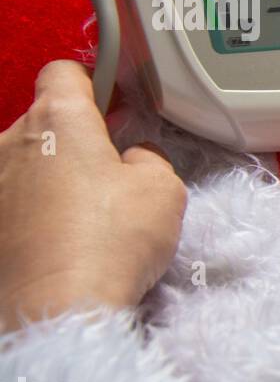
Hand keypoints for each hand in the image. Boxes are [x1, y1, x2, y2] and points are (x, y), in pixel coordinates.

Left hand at [0, 62, 186, 331]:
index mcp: (57, 121)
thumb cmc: (110, 241)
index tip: (114, 105)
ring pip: (27, 166)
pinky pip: (14, 205)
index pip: (66, 72)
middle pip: (45, 124)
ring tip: (89, 220)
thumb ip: (148, 158)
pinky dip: (36, 216)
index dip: (95, 84)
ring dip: (54, 181)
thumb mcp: (164, 188)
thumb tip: (134, 158)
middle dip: (77, 142)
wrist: (55, 308)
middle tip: (113, 174)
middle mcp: (10, 143)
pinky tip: (64, 244)